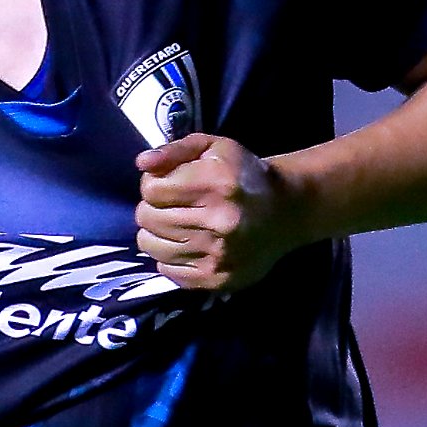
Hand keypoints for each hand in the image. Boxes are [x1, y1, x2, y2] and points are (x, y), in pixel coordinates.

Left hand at [134, 134, 311, 294]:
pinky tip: (187, 245)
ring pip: (153, 247)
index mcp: (215, 183)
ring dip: (157, 234)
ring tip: (176, 225)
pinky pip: (168, 271)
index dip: (152, 185)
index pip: (151, 190)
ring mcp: (217, 254)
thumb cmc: (243, 174)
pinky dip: (170, 258)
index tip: (167, 185)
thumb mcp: (213, 147)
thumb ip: (175, 150)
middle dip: (152, 209)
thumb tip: (142, 163)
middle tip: (170, 206)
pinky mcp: (217, 279)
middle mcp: (218, 221)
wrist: (285, 212)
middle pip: (149, 219)